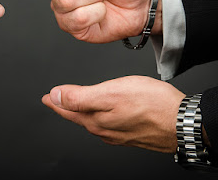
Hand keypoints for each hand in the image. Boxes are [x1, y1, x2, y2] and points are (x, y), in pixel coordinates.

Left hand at [42, 76, 184, 152]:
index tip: (45, 98)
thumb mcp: (110, 93)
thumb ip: (79, 96)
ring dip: (80, 113)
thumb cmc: (151, 105)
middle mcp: (104, 129)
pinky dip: (98, 117)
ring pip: (92, 121)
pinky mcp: (131, 133)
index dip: (55, 102)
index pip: (67, 110)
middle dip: (65, 108)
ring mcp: (118, 133)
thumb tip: (54, 96)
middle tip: (55, 101)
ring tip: (74, 107)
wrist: (182, 123)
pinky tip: (101, 115)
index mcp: (95, 119)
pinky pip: (107, 124)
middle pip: (78, 117)